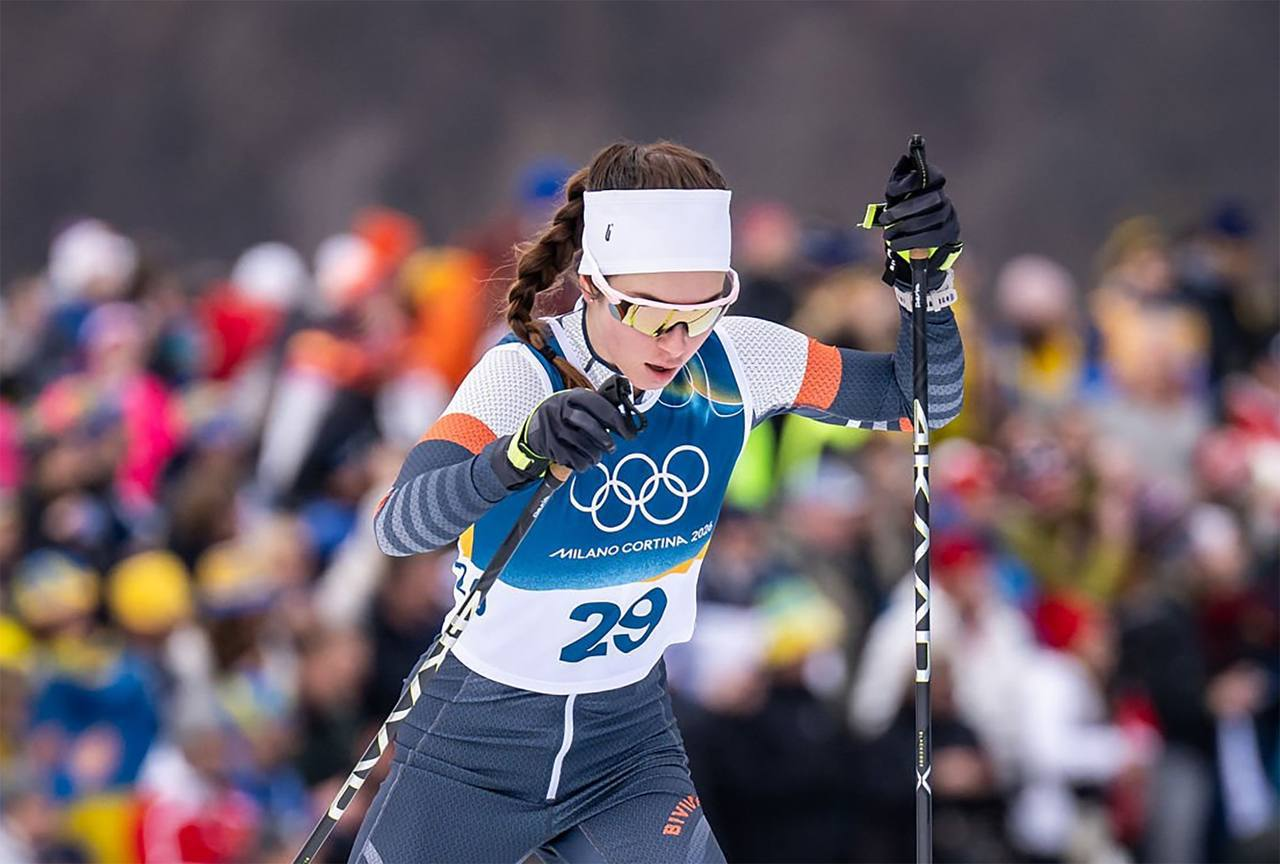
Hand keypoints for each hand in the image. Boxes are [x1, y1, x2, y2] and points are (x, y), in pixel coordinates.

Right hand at [492, 388, 637, 487]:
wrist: (533, 430)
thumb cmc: (562, 417)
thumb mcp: (576, 405)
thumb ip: (597, 409)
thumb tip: (625, 421)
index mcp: (571, 396)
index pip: (599, 404)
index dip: (617, 420)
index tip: (628, 432)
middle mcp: (560, 409)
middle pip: (590, 425)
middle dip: (605, 440)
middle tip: (611, 447)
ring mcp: (553, 428)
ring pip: (583, 445)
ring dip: (595, 455)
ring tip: (596, 455)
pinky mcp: (550, 447)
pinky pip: (573, 459)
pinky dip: (583, 463)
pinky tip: (584, 460)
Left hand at [882, 153, 960, 252]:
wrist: (926, 233)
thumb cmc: (908, 207)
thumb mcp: (900, 190)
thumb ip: (900, 175)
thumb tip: (905, 158)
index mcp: (934, 181)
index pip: (927, 175)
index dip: (909, 182)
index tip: (890, 191)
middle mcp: (944, 196)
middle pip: (928, 201)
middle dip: (903, 211)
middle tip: (885, 218)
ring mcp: (948, 215)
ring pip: (926, 221)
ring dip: (902, 228)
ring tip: (887, 234)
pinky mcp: (948, 233)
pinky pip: (928, 238)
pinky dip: (908, 241)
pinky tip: (894, 244)